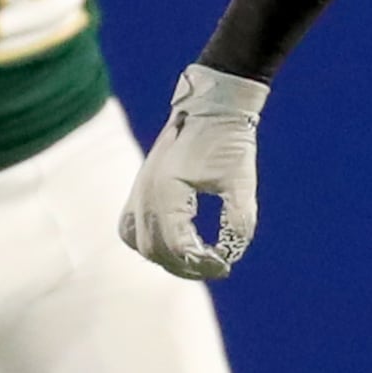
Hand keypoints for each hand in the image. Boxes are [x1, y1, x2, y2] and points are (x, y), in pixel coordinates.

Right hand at [120, 65, 269, 279]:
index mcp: (167, 190)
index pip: (177, 246)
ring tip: (195, 259)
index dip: (201, 263)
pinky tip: (173, 244)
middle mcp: (146, 192)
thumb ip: (239, 221)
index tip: (225, 265)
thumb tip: (230, 255)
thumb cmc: (229, 141)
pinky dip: (147, 241)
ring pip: (139, 243)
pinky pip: (130, 227)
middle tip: (216, 266)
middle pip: (155, 250)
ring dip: (165, 257)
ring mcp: (138, 190)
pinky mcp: (139, 188)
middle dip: (185, 265)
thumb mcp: (241, 182)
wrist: (212, 106)